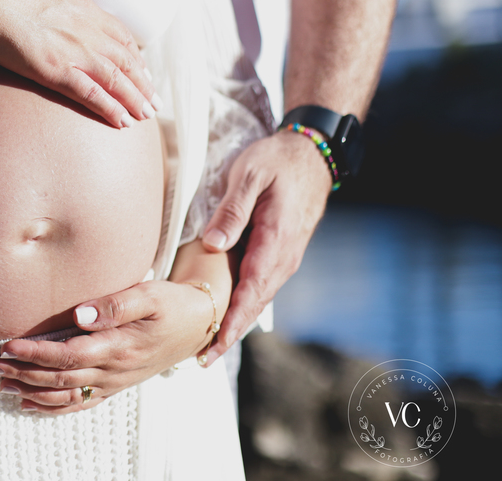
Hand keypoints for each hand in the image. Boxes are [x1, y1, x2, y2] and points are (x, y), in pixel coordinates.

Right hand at [0, 0, 161, 128]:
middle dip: (143, 82)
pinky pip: (92, 94)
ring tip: (146, 115)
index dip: (134, 56)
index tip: (142, 70)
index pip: (119, 34)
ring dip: (135, 99)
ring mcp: (74, 51)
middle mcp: (86, 29)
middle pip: (126, 59)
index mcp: (82, 7)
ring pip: (117, 79)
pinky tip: (123, 122)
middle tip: (153, 101)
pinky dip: (111, 108)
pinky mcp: (57, 70)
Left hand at [0, 280, 216, 413]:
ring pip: (66, 395)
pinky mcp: (115, 385)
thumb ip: (114, 304)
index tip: (8, 345)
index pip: (68, 355)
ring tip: (1, 383)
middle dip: (23, 372)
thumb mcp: (149, 295)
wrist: (199, 324)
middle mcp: (114, 370)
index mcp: (119, 346)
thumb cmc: (171, 304)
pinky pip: (81, 403)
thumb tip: (79, 314)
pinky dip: (53, 407)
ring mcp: (114, 382)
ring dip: (32, 391)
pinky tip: (29, 404)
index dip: (36, 353)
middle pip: (61, 378)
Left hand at [198, 129, 330, 364]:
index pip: (251, 291)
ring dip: (237, 322)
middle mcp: (283, 256)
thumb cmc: (276, 161)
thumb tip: (214, 244)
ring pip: (258, 297)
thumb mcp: (249, 176)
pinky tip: (227, 312)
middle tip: (202, 359)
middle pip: (255, 304)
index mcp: (275, 240)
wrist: (312, 154)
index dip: (232, 323)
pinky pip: (260, 284)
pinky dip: (244, 303)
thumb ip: (232, 210)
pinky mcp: (280, 252)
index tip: (214, 347)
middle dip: (230, 333)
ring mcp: (284, 256)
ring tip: (209, 345)